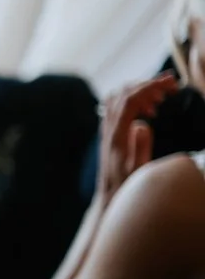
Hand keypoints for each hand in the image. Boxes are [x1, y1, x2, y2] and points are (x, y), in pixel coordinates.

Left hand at [96, 73, 179, 205]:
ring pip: (119, 97)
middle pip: (123, 94)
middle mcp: (108, 129)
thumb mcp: (138, 170)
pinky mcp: (110, 131)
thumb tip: (141, 124)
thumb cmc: (127, 186)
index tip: (169, 83)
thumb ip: (140, 147)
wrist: (109, 195)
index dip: (149, 87)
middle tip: (172, 84)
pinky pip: (118, 106)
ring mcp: (107, 129)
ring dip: (141, 91)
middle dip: (148, 84)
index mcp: (116, 136)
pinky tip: (151, 110)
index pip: (128, 101)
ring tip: (162, 98)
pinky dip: (135, 100)